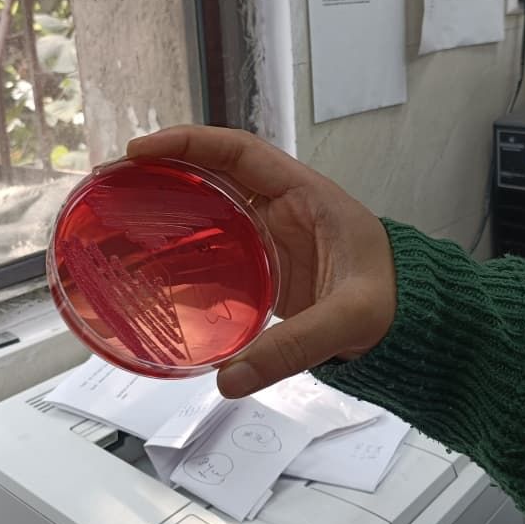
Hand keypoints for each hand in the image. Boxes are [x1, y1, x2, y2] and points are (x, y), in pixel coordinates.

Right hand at [127, 126, 395, 397]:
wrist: (414, 318)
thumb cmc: (394, 298)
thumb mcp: (349, 318)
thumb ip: (293, 348)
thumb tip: (229, 380)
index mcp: (305, 195)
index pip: (239, 151)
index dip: (189, 143)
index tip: (142, 150)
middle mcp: (282, 207)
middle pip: (212, 174)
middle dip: (163, 171)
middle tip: (110, 182)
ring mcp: (272, 237)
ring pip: (210, 211)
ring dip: (167, 211)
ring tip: (116, 220)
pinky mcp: (266, 268)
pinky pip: (217, 252)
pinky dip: (183, 257)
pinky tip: (152, 275)